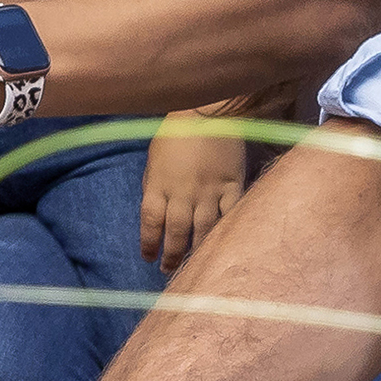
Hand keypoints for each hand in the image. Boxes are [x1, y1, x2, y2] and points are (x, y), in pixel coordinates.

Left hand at [139, 119, 248, 269]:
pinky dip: (225, 232)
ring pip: (202, 230)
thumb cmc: (176, 132)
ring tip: (194, 265)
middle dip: (172, 255)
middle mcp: (182, 193)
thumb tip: (154, 213)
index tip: (148, 257)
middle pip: (176, 233)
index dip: (149, 243)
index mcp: (158, 185)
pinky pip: (229, 215)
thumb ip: (154, 186)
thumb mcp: (154, 158)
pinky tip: (222, 244)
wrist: (209, 110)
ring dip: (196, 251)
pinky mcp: (232, 186)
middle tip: (169, 270)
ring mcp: (209, 192)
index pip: (150, 223)